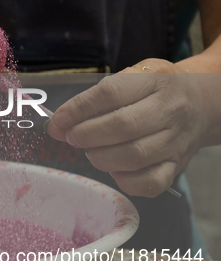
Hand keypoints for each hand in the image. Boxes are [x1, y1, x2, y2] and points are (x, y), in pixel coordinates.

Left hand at [46, 58, 217, 197]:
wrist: (204, 105)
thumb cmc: (156, 92)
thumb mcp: (133, 77)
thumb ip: (94, 98)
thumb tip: (57, 124)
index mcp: (154, 82)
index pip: (111, 93)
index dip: (78, 109)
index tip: (57, 121)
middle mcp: (169, 111)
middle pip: (122, 126)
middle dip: (86, 135)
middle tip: (72, 138)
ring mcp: (175, 142)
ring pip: (133, 156)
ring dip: (100, 157)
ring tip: (91, 151)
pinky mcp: (176, 167)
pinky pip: (149, 183)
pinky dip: (124, 180)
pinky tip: (114, 169)